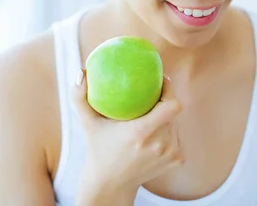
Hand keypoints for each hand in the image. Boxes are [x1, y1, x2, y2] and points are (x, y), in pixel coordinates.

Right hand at [71, 71, 183, 194]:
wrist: (111, 183)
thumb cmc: (98, 148)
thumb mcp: (87, 123)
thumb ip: (79, 98)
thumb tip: (81, 73)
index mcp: (141, 133)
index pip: (171, 105)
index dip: (170, 89)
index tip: (160, 80)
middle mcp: (160, 144)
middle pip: (171, 110)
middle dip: (163, 100)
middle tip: (150, 92)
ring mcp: (170, 153)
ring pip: (174, 122)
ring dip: (164, 116)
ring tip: (148, 113)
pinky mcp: (177, 160)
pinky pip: (176, 135)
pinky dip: (167, 131)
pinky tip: (153, 133)